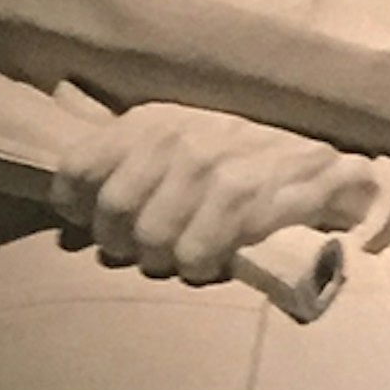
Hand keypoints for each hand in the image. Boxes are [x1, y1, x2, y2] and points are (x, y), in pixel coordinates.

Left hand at [59, 100, 383, 282]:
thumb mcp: (180, 138)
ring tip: (180, 258)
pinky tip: (211, 263)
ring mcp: (214, 164)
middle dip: (121, 244)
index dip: (76, 208)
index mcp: (152, 121)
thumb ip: (124, 152)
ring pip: (151, 238)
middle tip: (142, 252)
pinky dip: (198, 268)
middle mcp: (178, 135)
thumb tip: (65, 160)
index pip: (79, 168)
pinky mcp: (248, 196)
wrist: (323, 170)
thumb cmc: (240, 162)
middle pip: (112, 211)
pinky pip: (193, 253)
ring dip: (163, 260)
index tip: (89, 226)